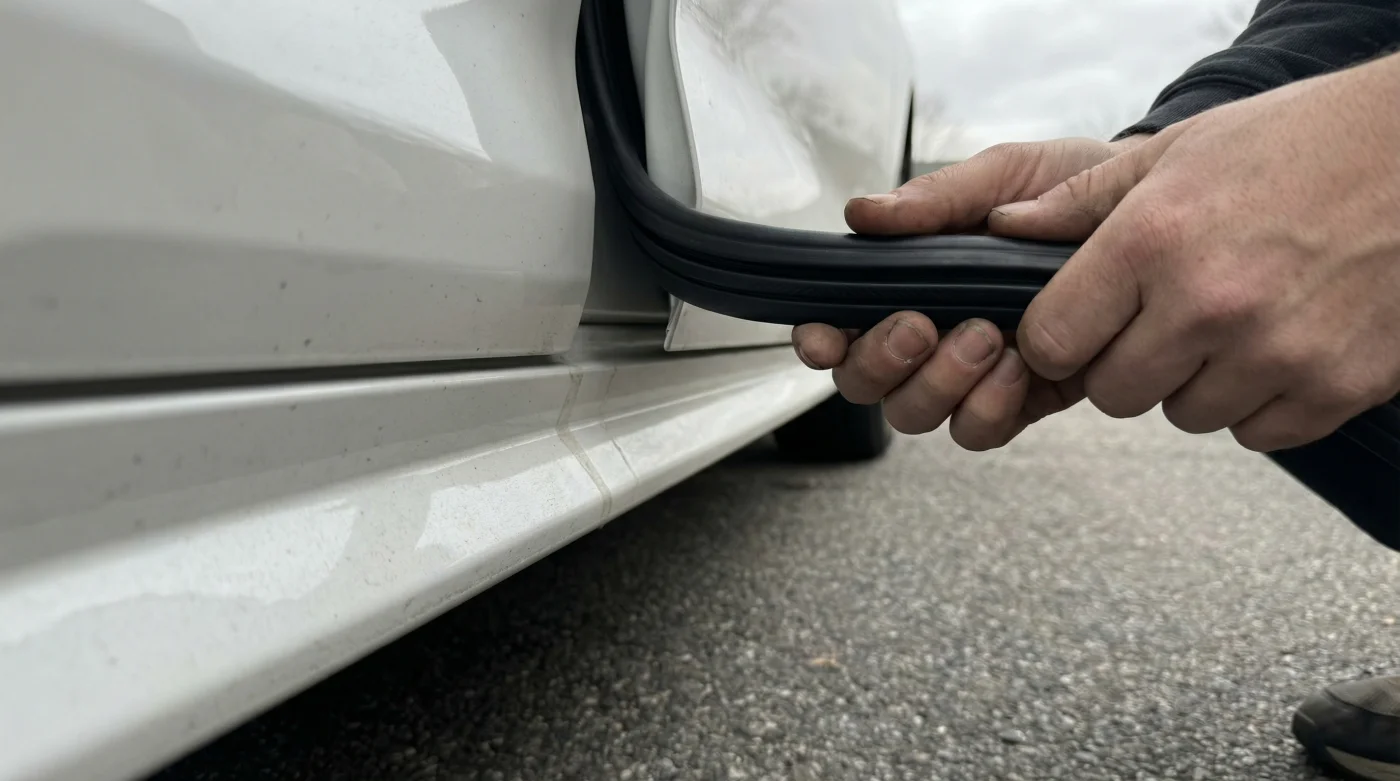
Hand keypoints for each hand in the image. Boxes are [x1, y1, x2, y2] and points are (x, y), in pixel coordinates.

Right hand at [793, 135, 1147, 448]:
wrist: (1158, 215)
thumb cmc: (1072, 190)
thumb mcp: (1006, 175)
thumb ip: (937, 199)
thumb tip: (863, 213)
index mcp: (909, 279)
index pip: (838, 323)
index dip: (820, 338)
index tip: (826, 333)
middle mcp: (929, 334)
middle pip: (866, 384)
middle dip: (883, 362)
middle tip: (920, 325)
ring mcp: (970, 373)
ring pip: (917, 414)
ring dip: (939, 384)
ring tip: (987, 337)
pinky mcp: (1020, 399)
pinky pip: (980, 430)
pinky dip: (989, 407)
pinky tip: (1020, 367)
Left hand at [1000, 52, 1399, 451]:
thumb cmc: (1301, 144)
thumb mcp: (1177, 152)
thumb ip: (1081, 202)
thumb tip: (1004, 228)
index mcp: (1154, 241)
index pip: (1052, 342)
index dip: (1057, 337)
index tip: (1077, 324)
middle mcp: (1208, 305)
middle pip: (1111, 393)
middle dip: (1123, 363)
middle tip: (1161, 318)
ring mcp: (1276, 354)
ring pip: (1183, 416)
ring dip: (1194, 381)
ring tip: (1230, 318)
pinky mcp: (1335, 388)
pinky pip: (1256, 433)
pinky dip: (1259, 400)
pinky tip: (1277, 341)